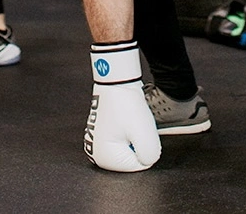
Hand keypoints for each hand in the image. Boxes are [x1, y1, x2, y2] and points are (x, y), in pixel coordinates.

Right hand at [84, 41, 160, 171]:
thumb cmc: (125, 103)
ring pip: (130, 148)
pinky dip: (128, 131)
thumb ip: (150, 155)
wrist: (116, 80)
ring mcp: (97, 142)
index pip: (139, 164)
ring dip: (134, 136)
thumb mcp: (145, 134)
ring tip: (128, 120)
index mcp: (104, 158)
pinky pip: (124, 140)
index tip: (136, 129)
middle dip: (138, 142)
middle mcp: (96, 153)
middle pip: (133, 157)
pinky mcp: (101, 133)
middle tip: (133, 125)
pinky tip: (124, 119)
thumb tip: (147, 160)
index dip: (145, 145)